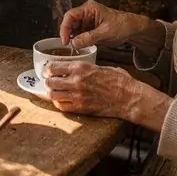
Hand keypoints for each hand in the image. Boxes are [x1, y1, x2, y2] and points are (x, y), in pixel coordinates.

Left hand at [45, 62, 171, 131]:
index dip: (48, 69)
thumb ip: (86, 68)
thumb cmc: (119, 81)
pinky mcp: (81, 108)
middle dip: (48, 82)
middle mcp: (76, 80)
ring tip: (57, 92)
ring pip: (53, 95)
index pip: (53, 67)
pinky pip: (62, 107)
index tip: (48, 71)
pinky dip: (60, 104)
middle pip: (49, 81)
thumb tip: (76, 69)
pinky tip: (64, 101)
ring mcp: (77, 95)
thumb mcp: (100, 67)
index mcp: (81, 67)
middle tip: (50, 82)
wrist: (128, 97)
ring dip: (52, 93)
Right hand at [59, 1, 154, 51]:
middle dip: (67, 34)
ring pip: (74, 30)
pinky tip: (79, 47)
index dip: (65, 28)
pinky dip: (78, 41)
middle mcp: (86, 13)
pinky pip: (80, 35)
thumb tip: (74, 43)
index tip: (65, 40)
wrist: (132, 29)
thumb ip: (89, 37)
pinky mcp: (90, 29)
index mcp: (89, 9)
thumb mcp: (105, 32)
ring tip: (73, 48)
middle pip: (70, 22)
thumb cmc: (122, 25)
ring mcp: (87, 21)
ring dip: (72, 39)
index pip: (70, 16)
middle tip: (67, 46)